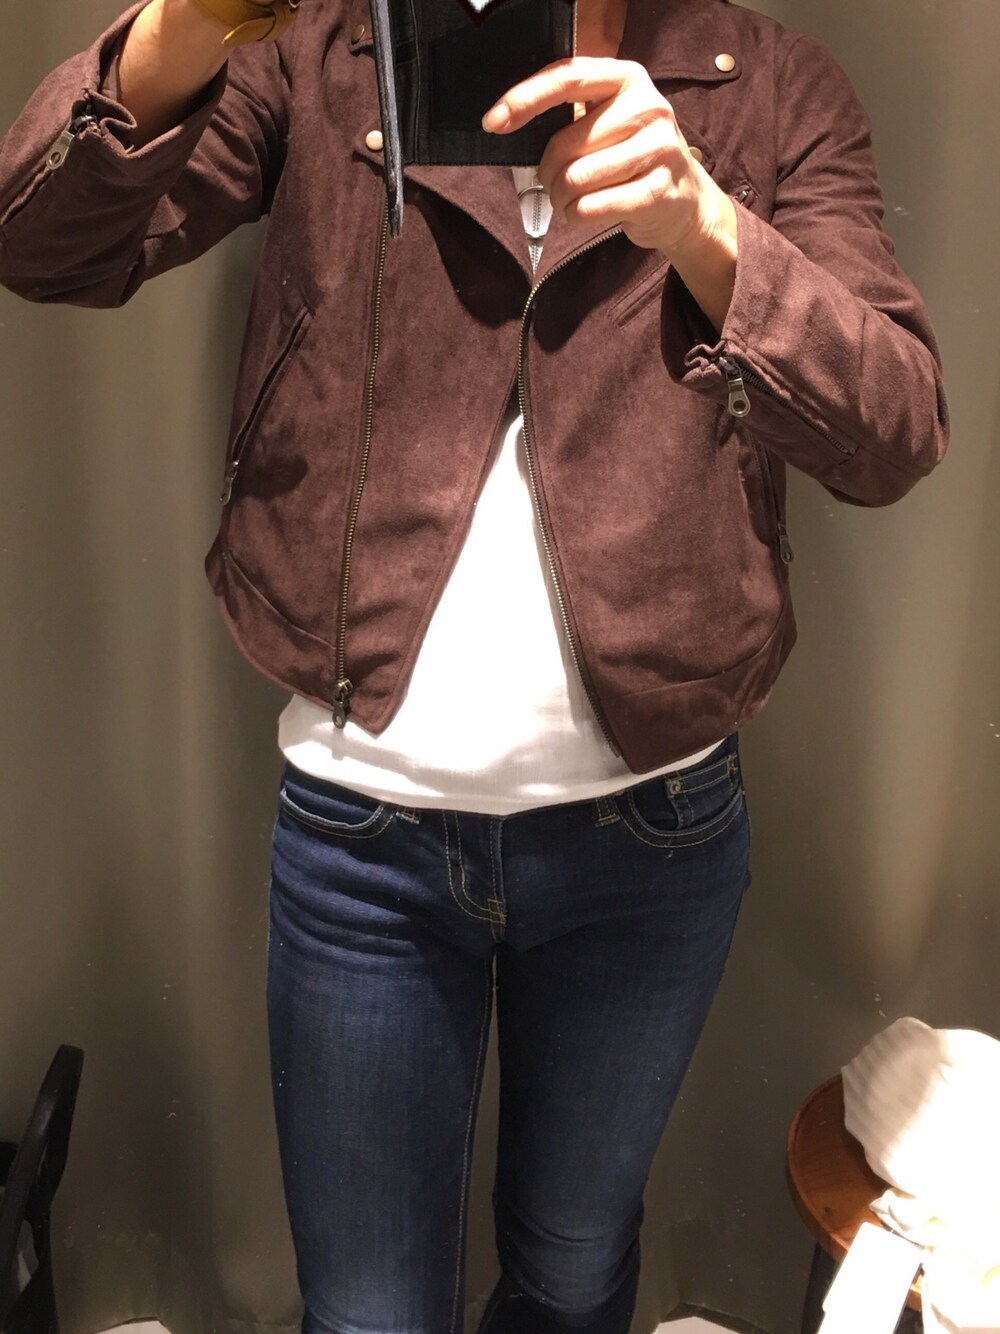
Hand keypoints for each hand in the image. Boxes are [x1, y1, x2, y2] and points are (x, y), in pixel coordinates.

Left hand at [482, 57, 733, 262]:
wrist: (684, 204)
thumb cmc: (632, 161)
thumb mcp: (609, 123)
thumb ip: (571, 116)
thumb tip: (508, 123)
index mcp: (628, 79)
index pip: (567, 78)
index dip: (524, 99)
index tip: (493, 122)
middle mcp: (648, 107)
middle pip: (565, 143)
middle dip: (547, 173)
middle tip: (555, 184)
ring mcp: (658, 149)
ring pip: (576, 179)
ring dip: (562, 199)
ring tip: (574, 200)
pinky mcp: (657, 192)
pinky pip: (590, 208)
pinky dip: (577, 217)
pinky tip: (588, 213)